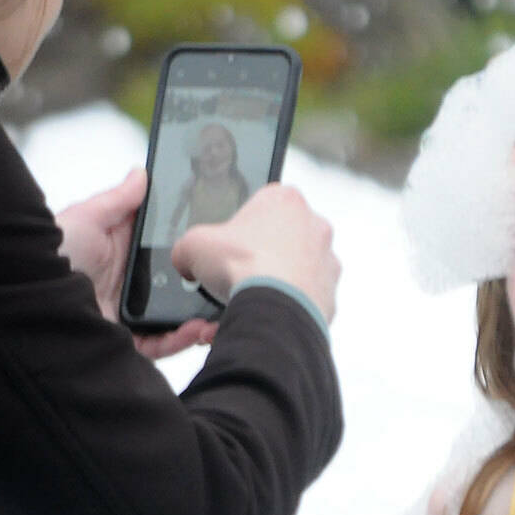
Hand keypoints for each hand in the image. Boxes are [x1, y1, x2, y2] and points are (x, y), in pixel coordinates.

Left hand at [56, 168, 218, 359]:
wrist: (28, 294)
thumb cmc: (52, 250)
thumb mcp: (88, 217)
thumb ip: (119, 200)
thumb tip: (141, 173)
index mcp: (123, 252)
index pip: (165, 249)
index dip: (189, 248)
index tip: (213, 242)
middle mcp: (129, 284)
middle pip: (175, 286)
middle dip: (203, 284)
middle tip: (227, 276)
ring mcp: (129, 313)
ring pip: (174, 317)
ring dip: (200, 314)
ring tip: (222, 307)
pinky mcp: (126, 340)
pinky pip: (162, 343)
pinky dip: (183, 337)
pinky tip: (199, 327)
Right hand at [171, 183, 339, 325]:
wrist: (275, 310)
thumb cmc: (243, 267)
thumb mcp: (194, 246)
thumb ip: (188, 247)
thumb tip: (185, 260)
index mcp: (285, 199)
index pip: (259, 205)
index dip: (236, 228)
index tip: (224, 247)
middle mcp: (314, 225)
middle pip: (277, 239)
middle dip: (254, 258)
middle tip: (231, 277)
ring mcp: (326, 261)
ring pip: (290, 272)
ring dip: (269, 285)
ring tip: (243, 302)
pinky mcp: (329, 294)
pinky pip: (300, 300)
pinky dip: (282, 308)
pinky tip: (261, 315)